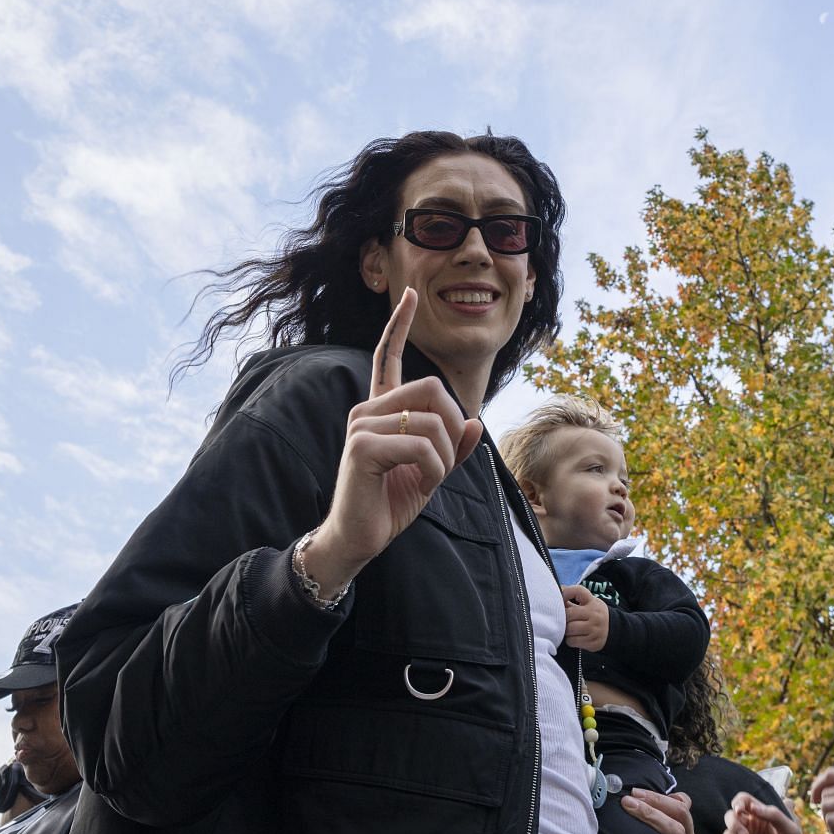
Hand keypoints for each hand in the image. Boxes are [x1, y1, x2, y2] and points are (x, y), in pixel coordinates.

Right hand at [300, 289, 483, 596]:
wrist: (358, 539)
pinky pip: (421, 445)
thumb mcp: (431, 473)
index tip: (410, 294)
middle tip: (443, 461)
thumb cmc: (389, 504)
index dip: (399, 325)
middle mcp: (367, 410)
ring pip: (431, 422)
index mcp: (381, 410)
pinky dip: (434, 469)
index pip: (387, 357)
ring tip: (426, 479)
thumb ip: (452, 447)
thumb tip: (475, 421)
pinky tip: (419, 484)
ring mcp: (361, 426)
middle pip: (431, 389)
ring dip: (443, 458)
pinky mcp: (362, 447)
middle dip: (452, 425)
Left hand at [561, 586, 609, 651]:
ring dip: (565, 630)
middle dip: (563, 618)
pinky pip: (572, 641)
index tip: (561, 598)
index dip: (566, 592)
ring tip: (570, 629)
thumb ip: (570, 599)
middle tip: (564, 619)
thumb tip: (556, 592)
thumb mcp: (586, 604)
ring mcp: (595, 629)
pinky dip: (570, 640)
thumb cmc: (593, 614)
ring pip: (569, 629)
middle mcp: (595, 614)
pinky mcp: (593, 642)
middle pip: (568, 614)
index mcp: (592, 601)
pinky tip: (575, 637)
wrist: (612, 630)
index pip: (578, 591)